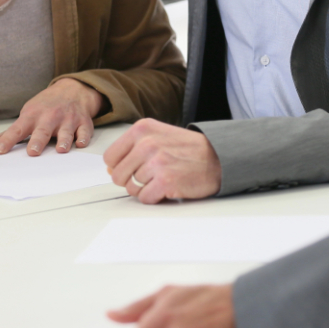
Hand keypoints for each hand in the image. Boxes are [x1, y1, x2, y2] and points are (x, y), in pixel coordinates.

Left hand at [0, 78, 101, 155]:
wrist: (72, 89)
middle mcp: (50, 117)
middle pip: (43, 131)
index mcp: (33, 116)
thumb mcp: (29, 112)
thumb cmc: (47, 105)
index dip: (7, 140)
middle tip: (33, 152)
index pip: (17, 129)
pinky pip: (84, 131)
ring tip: (61, 150)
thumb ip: (16, 129)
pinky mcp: (82, 123)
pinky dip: (83, 137)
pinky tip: (80, 144)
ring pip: (66, 131)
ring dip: (64, 140)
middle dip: (38, 141)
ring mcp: (67, 120)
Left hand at [102, 119, 220, 203]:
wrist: (218, 158)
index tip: (134, 167)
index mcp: (142, 129)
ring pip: (131, 189)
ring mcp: (156, 162)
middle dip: (132, 180)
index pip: (110, 157)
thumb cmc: (189, 149)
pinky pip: (145, 198)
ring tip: (162, 179)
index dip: (120, 167)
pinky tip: (168, 187)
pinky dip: (156, 197)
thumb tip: (110, 167)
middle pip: (118, 175)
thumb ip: (132, 148)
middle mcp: (146, 143)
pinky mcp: (165, 180)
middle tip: (151, 176)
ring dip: (146, 189)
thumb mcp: (158, 136)